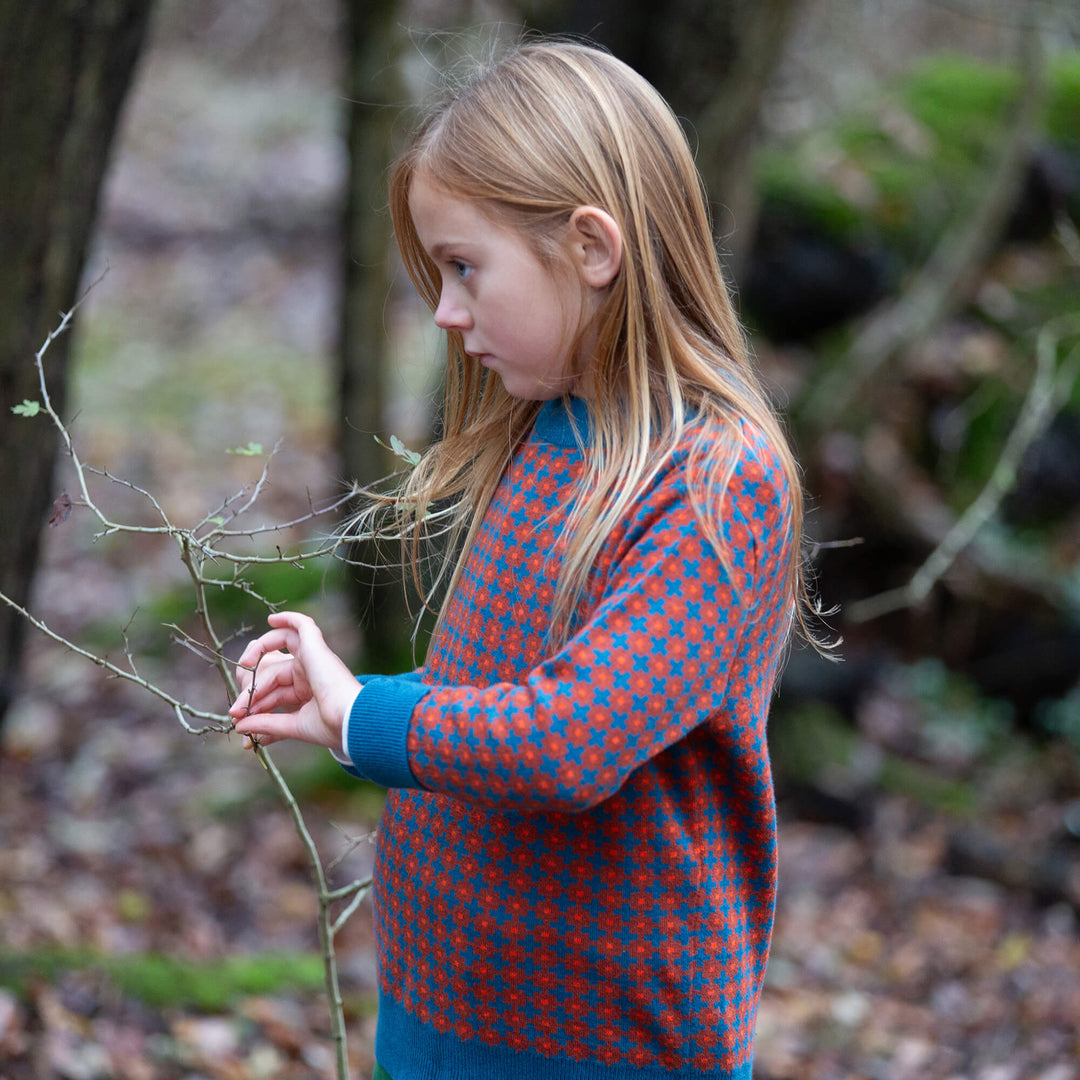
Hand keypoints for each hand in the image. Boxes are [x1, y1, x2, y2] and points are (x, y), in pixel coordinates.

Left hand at [229, 611, 358, 750]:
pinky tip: (272, 620)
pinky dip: (288, 618)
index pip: (275, 694)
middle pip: (272, 673)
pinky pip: (302, 625)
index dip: (256, 707)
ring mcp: (313, 659)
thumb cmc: (329, 725)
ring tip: (243, 667)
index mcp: (308, 693)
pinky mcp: (315, 646)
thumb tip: (241, 726)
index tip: (241, 725)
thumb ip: (267, 723)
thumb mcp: (291, 726)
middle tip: (236, 712)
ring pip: (280, 649)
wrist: (347, 720)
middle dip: (251, 692)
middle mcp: (310, 674)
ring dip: (258, 653)